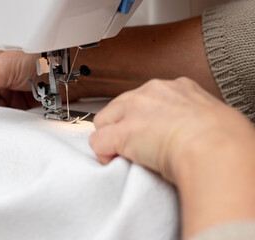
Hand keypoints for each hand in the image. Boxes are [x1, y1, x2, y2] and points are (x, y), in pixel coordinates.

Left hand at [89, 77, 251, 182]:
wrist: (217, 146)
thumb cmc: (223, 137)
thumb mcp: (209, 114)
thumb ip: (191, 115)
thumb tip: (190, 128)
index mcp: (175, 87)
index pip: (143, 97)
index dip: (140, 116)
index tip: (145, 130)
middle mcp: (150, 92)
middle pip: (118, 106)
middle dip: (121, 124)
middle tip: (133, 145)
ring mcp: (134, 111)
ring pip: (103, 121)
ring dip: (110, 137)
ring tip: (125, 154)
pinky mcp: (124, 132)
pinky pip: (98, 141)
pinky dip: (104, 154)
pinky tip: (115, 161)